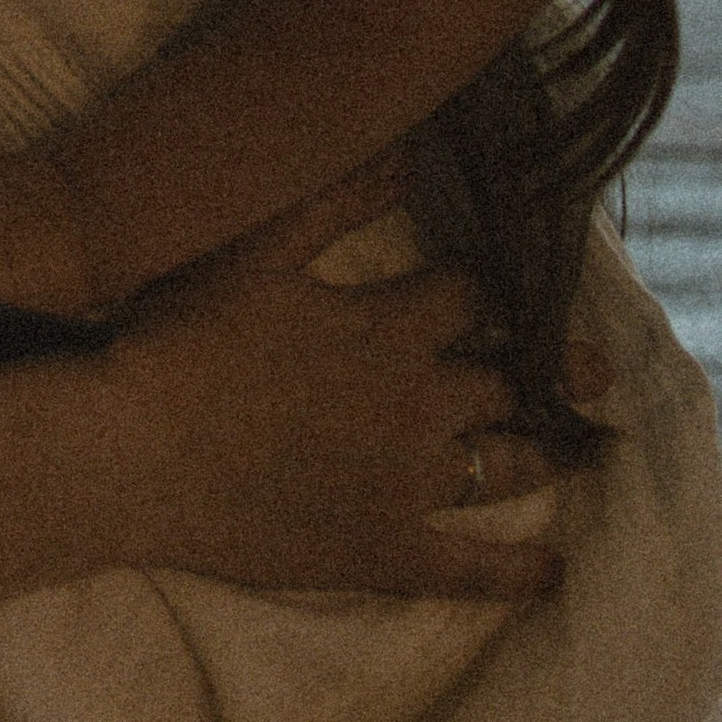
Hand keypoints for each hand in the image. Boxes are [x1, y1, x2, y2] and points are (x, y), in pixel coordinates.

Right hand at [103, 169, 564, 601]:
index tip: (520, 284)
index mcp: (389, 326)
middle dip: (553, 367)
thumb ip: (334, 200)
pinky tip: (552, 571)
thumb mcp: (252, 249)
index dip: (501, 286)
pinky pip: (470, 568)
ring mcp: (407, 484)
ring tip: (583, 451)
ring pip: (505, 465)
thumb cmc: (179, 342)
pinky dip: (518, 570)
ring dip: (551, 454)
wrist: (129, 452)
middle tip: (593, 370)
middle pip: (509, 379)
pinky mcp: (383, 551)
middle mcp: (418, 402)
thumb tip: (412, 150)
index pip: (474, 295)